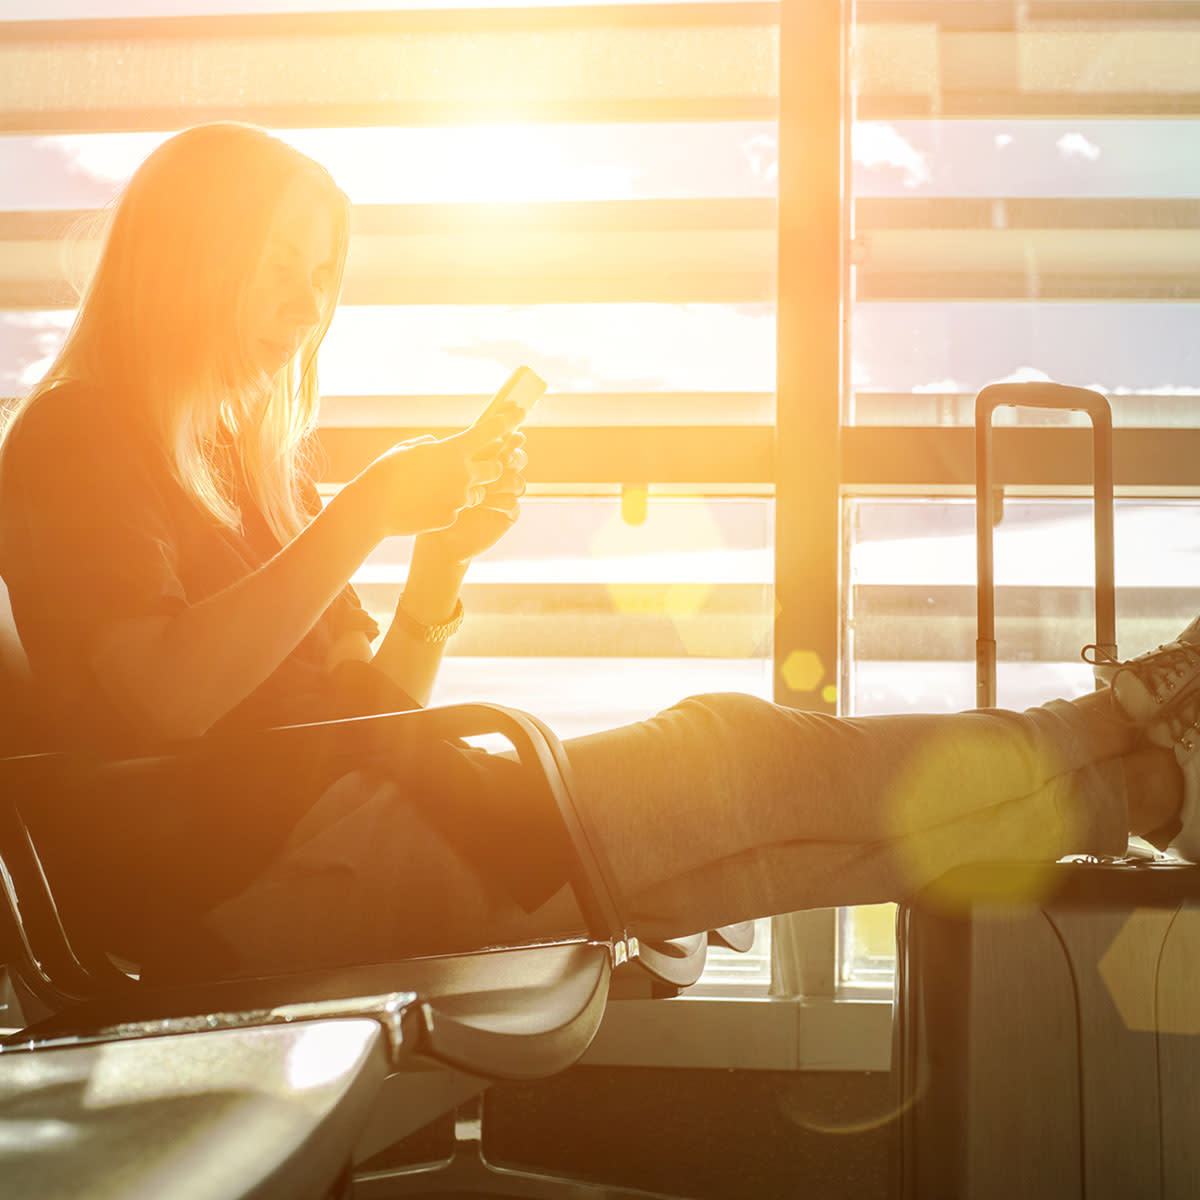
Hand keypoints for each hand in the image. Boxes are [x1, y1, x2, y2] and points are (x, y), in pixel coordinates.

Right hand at [353, 411, 517, 538]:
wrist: (372, 507)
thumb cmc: (386, 472)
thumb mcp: (409, 449)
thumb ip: (432, 446)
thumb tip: (440, 447)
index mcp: (452, 450)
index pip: (489, 431)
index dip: (507, 420)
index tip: (519, 411)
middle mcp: (462, 474)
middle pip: (495, 469)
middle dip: (493, 467)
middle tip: (484, 465)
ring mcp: (458, 498)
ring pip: (477, 493)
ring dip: (467, 489)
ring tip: (439, 488)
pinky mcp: (452, 517)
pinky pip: (457, 511)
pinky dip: (447, 507)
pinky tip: (425, 506)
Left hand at [419, 431, 526, 563]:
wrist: (435, 534)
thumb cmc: (428, 500)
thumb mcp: (433, 473)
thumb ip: (441, 454)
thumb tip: (439, 439)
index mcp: (480, 460)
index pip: (498, 441)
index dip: (507, 431)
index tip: (510, 425)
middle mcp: (494, 476)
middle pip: (516, 458)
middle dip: (513, 455)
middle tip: (504, 458)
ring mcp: (501, 495)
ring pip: (517, 480)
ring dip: (507, 481)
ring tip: (490, 486)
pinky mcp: (505, 515)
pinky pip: (513, 504)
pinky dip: (503, 501)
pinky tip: (488, 505)